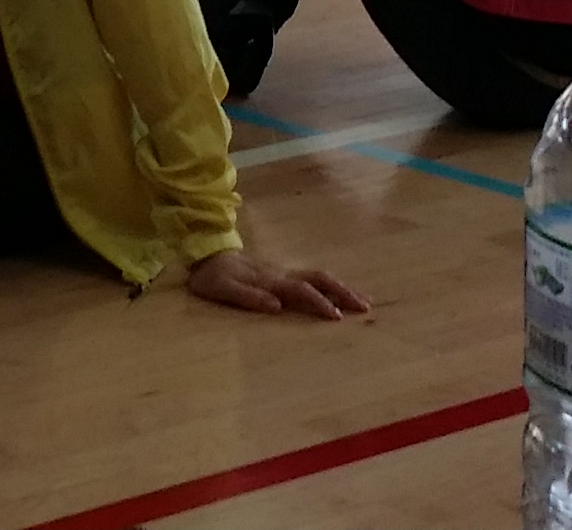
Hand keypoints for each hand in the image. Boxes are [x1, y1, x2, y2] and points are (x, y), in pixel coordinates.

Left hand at [187, 248, 368, 318]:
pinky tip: (339, 293)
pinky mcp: (281, 272)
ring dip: (341, 287)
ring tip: (362, 301)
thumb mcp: (222, 290)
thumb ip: (248, 297)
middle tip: (366, 307)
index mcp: (270, 280)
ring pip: (319, 276)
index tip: (338, 317)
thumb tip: (277, 307)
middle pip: (320, 279)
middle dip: (343, 292)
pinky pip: (312, 277)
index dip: (320, 303)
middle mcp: (282, 273)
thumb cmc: (213, 278)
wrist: (206, 253)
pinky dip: (330, 285)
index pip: (302, 291)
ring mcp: (283, 271)